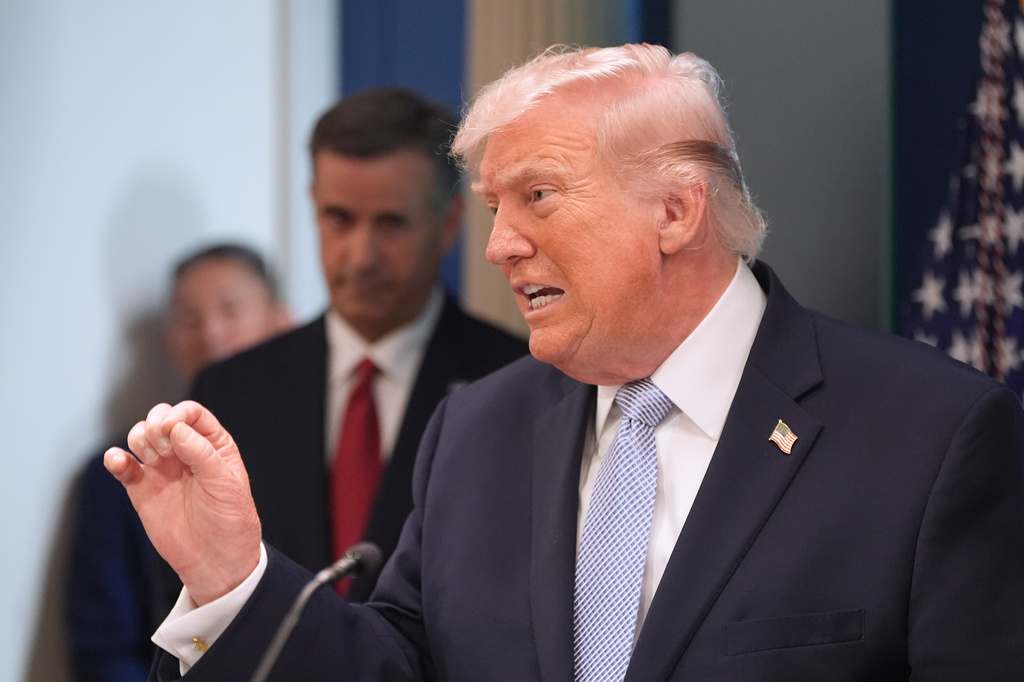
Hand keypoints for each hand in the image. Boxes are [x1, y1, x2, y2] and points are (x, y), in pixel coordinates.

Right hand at [104, 400, 261, 605]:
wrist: (215, 560)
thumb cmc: (230, 521)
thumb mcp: (225, 484)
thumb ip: (202, 454)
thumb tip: (176, 429)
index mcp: (213, 445)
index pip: (191, 413)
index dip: (178, 413)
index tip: (172, 428)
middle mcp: (185, 452)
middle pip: (161, 418)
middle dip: (156, 424)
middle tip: (165, 449)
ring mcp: (162, 469)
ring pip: (140, 436)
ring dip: (140, 439)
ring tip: (155, 461)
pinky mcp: (142, 489)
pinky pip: (123, 466)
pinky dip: (116, 459)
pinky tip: (119, 461)